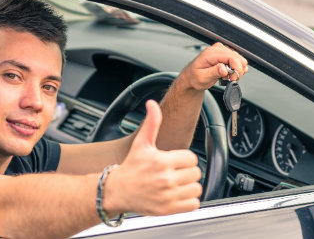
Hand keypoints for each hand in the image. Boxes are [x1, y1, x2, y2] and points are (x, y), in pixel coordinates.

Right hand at [103, 100, 201, 215]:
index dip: (185, 159)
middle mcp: (165, 179)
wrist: (117, 191)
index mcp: (161, 161)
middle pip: (196, 173)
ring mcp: (167, 196)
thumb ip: (152, 123)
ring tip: (177, 184)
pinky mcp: (168, 209)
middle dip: (187, 172)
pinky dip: (189, 201)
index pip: (192, 158)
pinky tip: (178, 195)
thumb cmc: (131, 167)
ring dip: (190, 186)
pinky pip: (193, 204)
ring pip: (196, 188)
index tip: (175, 161)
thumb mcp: (141, 143)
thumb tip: (152, 104)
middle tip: (175, 173)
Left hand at [179, 42, 247, 89]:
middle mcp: (218, 49)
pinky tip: (227, 73)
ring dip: (236, 71)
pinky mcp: (226, 55)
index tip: (233, 79)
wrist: (192, 76)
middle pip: (239, 59)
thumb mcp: (202, 77)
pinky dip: (235, 70)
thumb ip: (214, 72)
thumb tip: (225, 69)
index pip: (232, 57)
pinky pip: (238, 62)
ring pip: (240, 60)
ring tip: (225, 76)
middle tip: (228, 79)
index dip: (236, 69)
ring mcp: (223, 51)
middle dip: (237, 71)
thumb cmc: (195, 77)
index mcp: (211, 53)